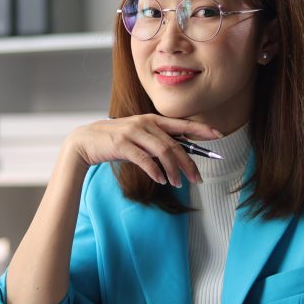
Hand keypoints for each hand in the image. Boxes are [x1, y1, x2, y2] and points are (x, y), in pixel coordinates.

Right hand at [66, 115, 221, 187]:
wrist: (84, 141)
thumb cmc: (114, 142)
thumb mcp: (138, 138)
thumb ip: (156, 142)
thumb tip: (179, 153)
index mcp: (151, 120)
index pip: (182, 124)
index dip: (201, 129)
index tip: (218, 136)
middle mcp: (144, 123)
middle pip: (175, 143)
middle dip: (189, 163)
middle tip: (198, 179)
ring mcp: (133, 133)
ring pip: (163, 152)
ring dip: (173, 170)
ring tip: (178, 184)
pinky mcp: (122, 144)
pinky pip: (145, 159)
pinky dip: (155, 171)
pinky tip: (161, 181)